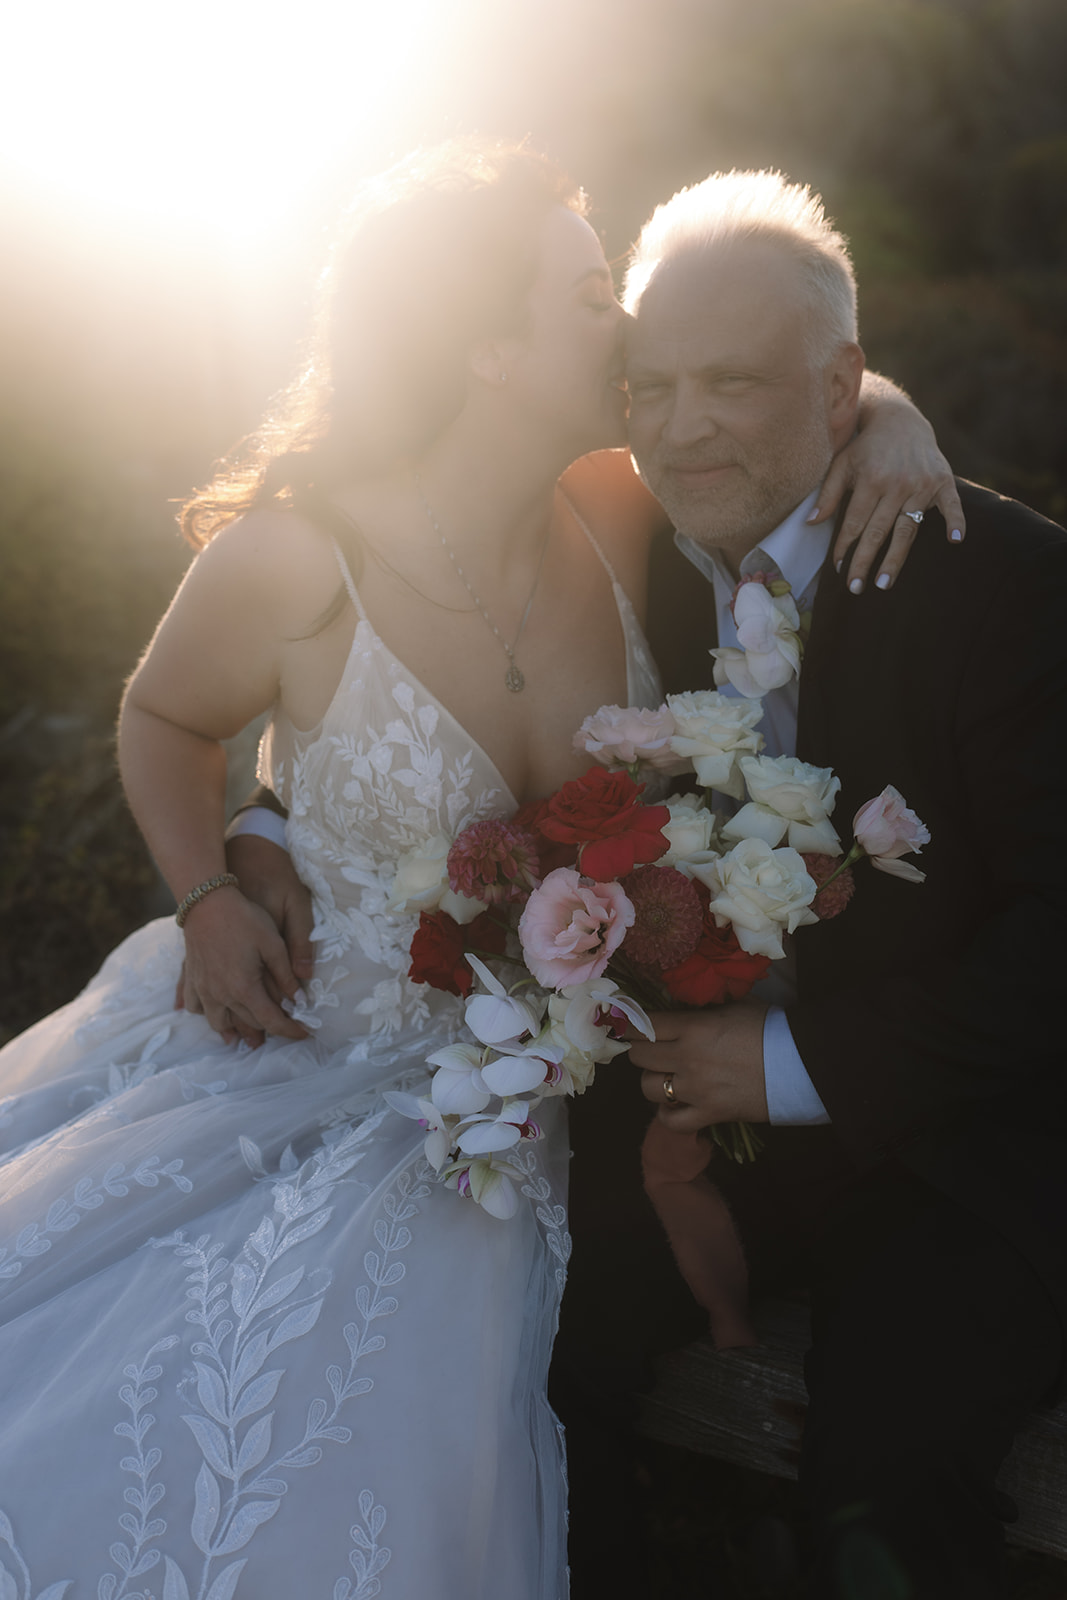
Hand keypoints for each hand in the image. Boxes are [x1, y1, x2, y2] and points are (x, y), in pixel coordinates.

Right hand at [176, 835, 314, 1046]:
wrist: (205, 900)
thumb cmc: (243, 918)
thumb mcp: (273, 943)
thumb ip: (286, 974)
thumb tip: (299, 1000)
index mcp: (244, 989)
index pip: (272, 1021)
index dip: (291, 1030)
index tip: (305, 1033)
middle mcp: (221, 995)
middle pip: (247, 1023)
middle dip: (267, 1032)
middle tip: (282, 1033)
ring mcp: (203, 988)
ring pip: (217, 1022)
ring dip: (233, 1031)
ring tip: (243, 1039)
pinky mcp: (192, 977)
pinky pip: (194, 1005)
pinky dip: (205, 1015)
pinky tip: (209, 1015)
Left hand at [628, 1003, 768, 1130]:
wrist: (800, 1063)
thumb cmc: (769, 1027)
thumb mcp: (733, 1005)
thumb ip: (702, 1009)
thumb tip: (678, 1008)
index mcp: (693, 1027)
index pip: (644, 1024)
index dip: (632, 1023)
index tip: (631, 1024)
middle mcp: (687, 1058)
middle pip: (639, 1056)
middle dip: (641, 1050)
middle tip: (653, 1048)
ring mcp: (696, 1090)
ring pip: (649, 1088)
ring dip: (654, 1081)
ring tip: (667, 1075)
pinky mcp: (709, 1114)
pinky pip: (671, 1121)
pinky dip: (668, 1114)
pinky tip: (676, 1104)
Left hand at [815, 401, 965, 593]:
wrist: (900, 419)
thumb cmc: (866, 447)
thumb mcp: (842, 464)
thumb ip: (828, 494)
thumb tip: (811, 523)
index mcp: (871, 480)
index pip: (855, 522)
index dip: (845, 546)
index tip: (838, 568)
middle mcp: (897, 484)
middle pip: (879, 531)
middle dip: (865, 561)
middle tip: (855, 589)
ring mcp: (921, 484)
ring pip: (907, 528)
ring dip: (896, 557)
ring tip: (885, 583)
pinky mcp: (943, 481)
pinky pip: (951, 504)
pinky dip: (956, 520)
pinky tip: (955, 540)